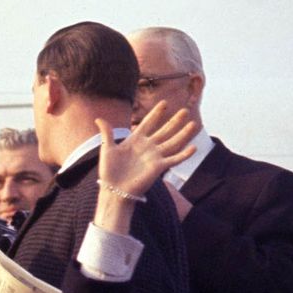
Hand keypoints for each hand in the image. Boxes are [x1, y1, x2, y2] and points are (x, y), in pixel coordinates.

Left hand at [94, 102, 196, 233]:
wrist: (113, 190)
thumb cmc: (109, 171)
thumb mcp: (107, 149)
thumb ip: (106, 133)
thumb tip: (99, 118)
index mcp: (135, 141)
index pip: (148, 123)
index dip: (156, 114)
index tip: (164, 102)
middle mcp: (147, 147)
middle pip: (164, 131)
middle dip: (174, 121)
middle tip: (185, 111)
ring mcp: (154, 157)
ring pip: (173, 143)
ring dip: (184, 134)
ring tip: (194, 124)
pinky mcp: (158, 168)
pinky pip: (174, 160)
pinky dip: (184, 155)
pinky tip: (193, 147)